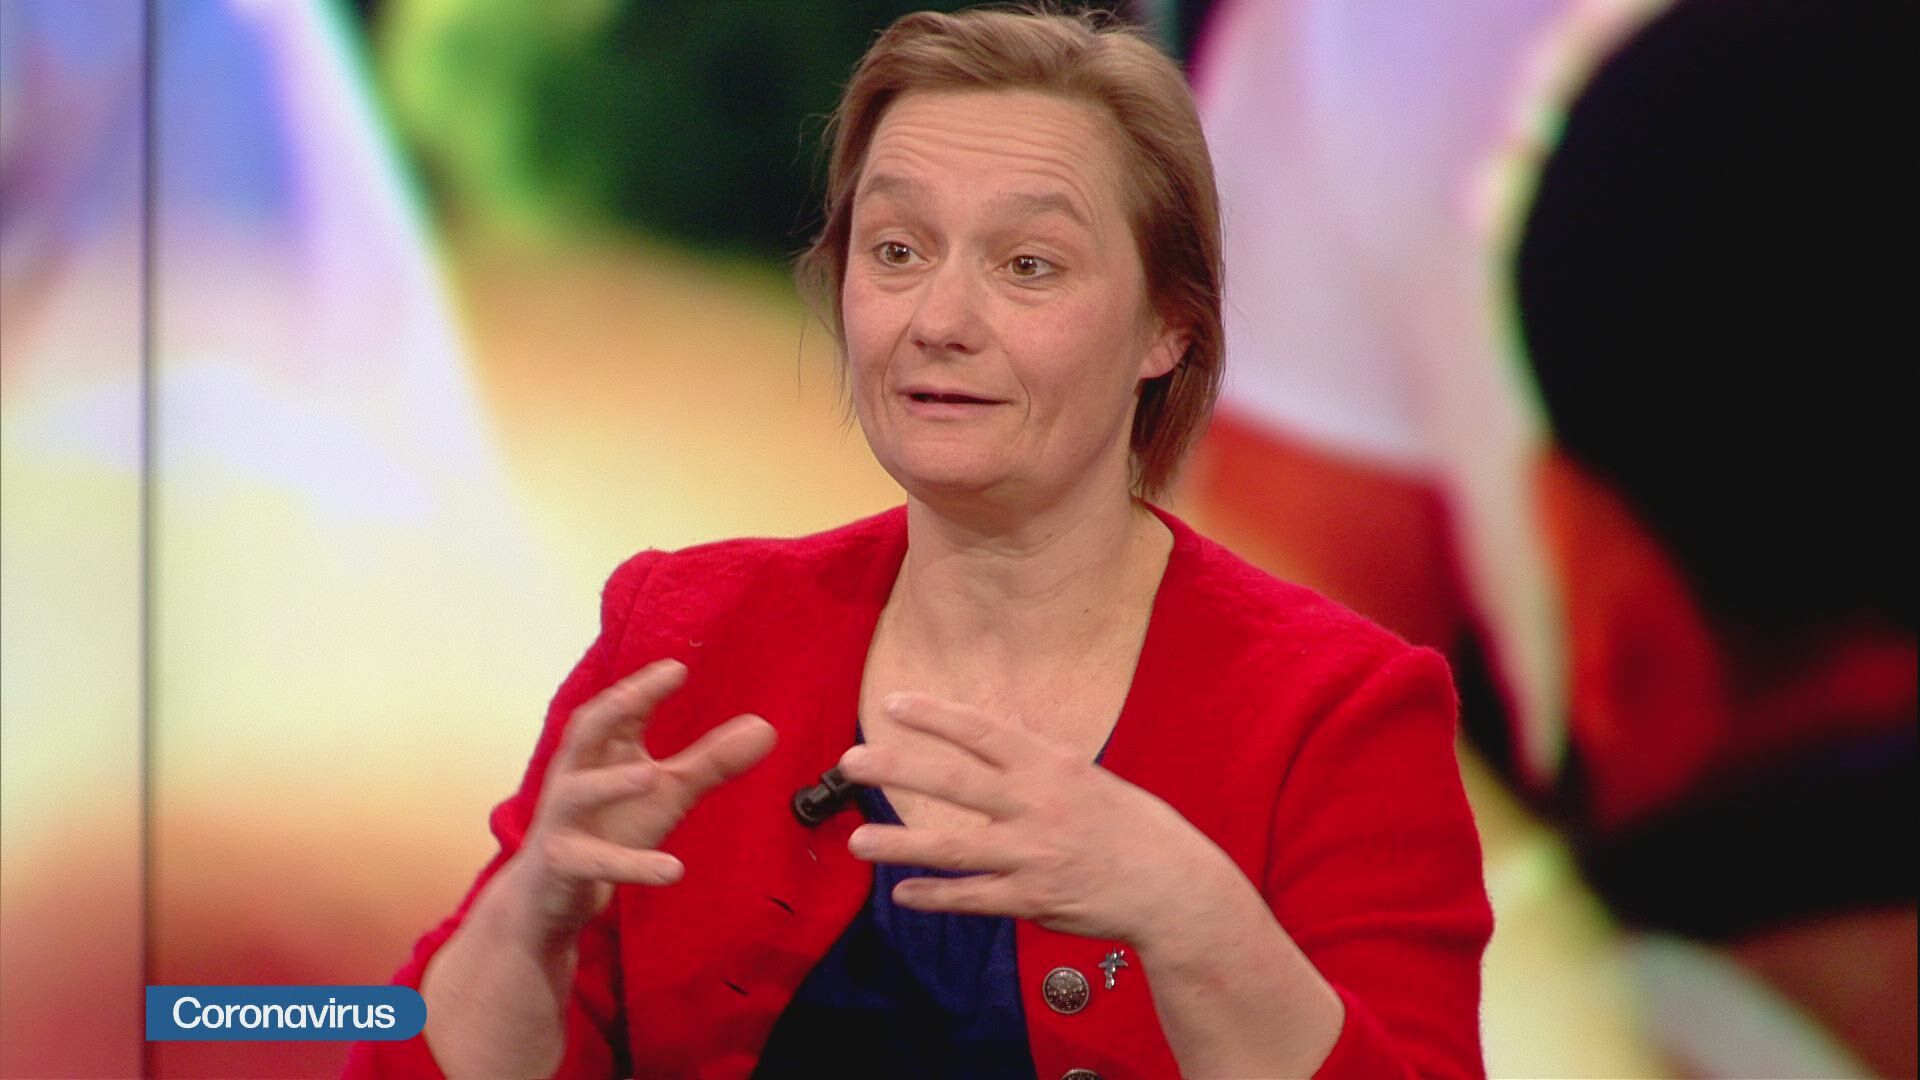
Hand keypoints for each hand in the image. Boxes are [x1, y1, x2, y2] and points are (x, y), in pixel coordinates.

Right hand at [510, 659, 775, 939]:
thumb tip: (766, 728)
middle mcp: (575, 776)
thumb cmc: (609, 827)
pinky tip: (673, 870)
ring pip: (577, 795)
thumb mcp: (666, 793)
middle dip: (609, 711)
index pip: (618, 710)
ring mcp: (564, 820)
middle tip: (639, 695)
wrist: (552, 894)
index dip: (642, 688)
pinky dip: (633, 864)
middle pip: (583, 734)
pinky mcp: (563, 864)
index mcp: (601, 751)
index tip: (676, 668)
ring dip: (609, 785)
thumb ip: (711, 762)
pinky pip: (595, 862)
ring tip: (648, 777)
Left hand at [836, 692, 1240, 947]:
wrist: (1173, 887)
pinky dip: (936, 896)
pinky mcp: (1033, 899)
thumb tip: (1005, 720)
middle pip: (956, 784)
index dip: (936, 716)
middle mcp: (1038, 805)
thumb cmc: (1132, 827)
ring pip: (954, 848)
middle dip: (900, 770)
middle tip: (852, 762)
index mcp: (1051, 766)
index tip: (894, 704)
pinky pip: (973, 898)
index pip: (984, 731)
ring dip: (901, 845)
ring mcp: (1033, 855)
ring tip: (857, 842)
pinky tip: (903, 893)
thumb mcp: (1088, 776)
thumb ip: (1039, 753)